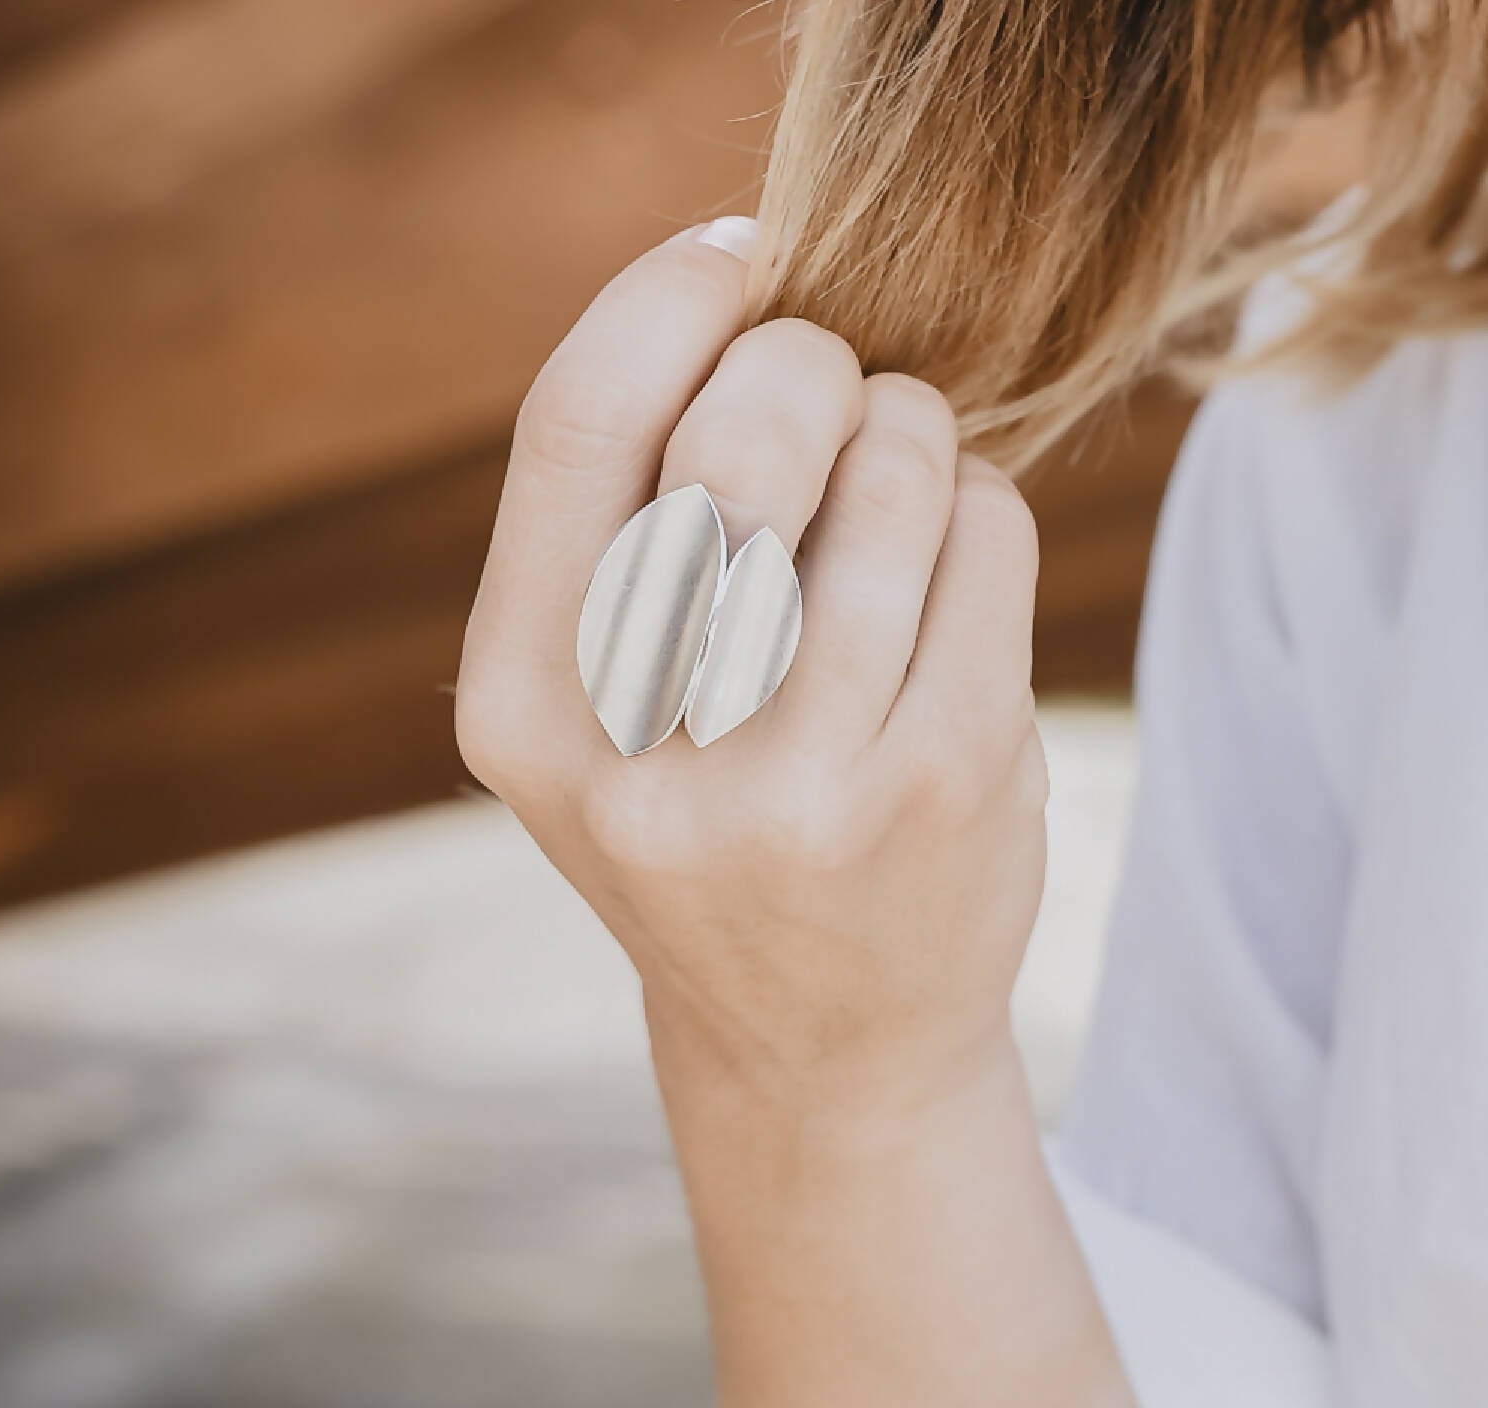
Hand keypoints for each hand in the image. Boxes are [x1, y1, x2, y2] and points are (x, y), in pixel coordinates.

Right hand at [456, 220, 1046, 1119]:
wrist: (822, 1042)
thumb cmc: (710, 831)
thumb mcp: (600, 715)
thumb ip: (627, 524)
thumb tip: (747, 289)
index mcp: (525, 712)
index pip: (576, 427)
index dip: (665, 301)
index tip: (737, 259)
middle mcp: (645, 757)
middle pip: (748, 430)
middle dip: (813, 364)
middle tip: (834, 396)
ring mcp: (805, 781)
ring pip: (895, 463)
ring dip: (910, 438)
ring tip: (894, 508)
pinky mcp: (945, 779)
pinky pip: (989, 526)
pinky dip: (978, 510)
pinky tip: (948, 582)